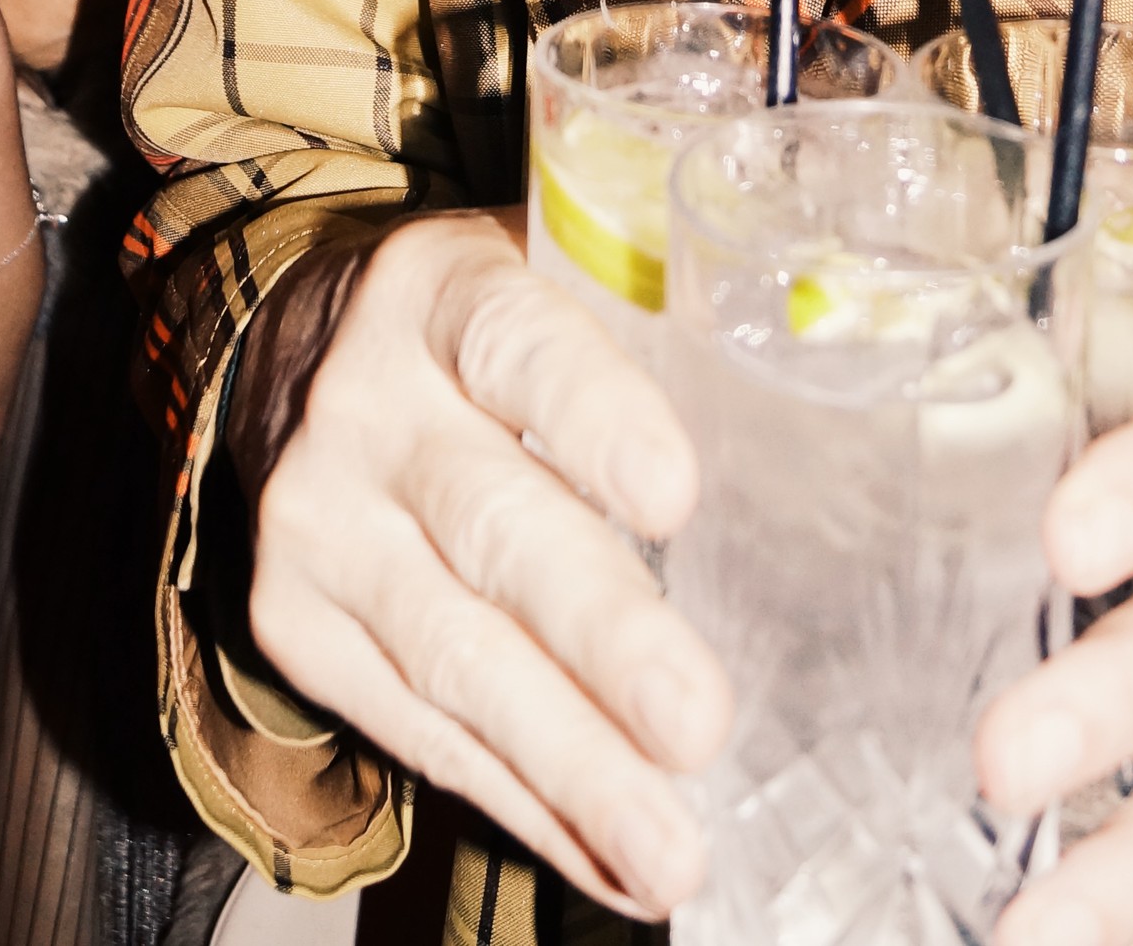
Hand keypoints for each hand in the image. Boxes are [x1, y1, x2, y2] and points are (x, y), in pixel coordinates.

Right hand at [244, 211, 729, 919]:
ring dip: (572, 766)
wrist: (289, 355)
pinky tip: (610, 857)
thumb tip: (843, 406)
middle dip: (600, 637)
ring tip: (673, 847)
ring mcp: (319, 520)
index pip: (519, 344)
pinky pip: (418, 730)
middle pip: (489, 527)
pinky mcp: (294, 624)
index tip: (676, 495)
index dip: (595, 416)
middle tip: (699, 722)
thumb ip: (660, 326)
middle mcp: (364, 401)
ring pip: (450, 656)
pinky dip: (524, 805)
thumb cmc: (478, 328)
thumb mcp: (548, 275)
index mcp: (443, 290)